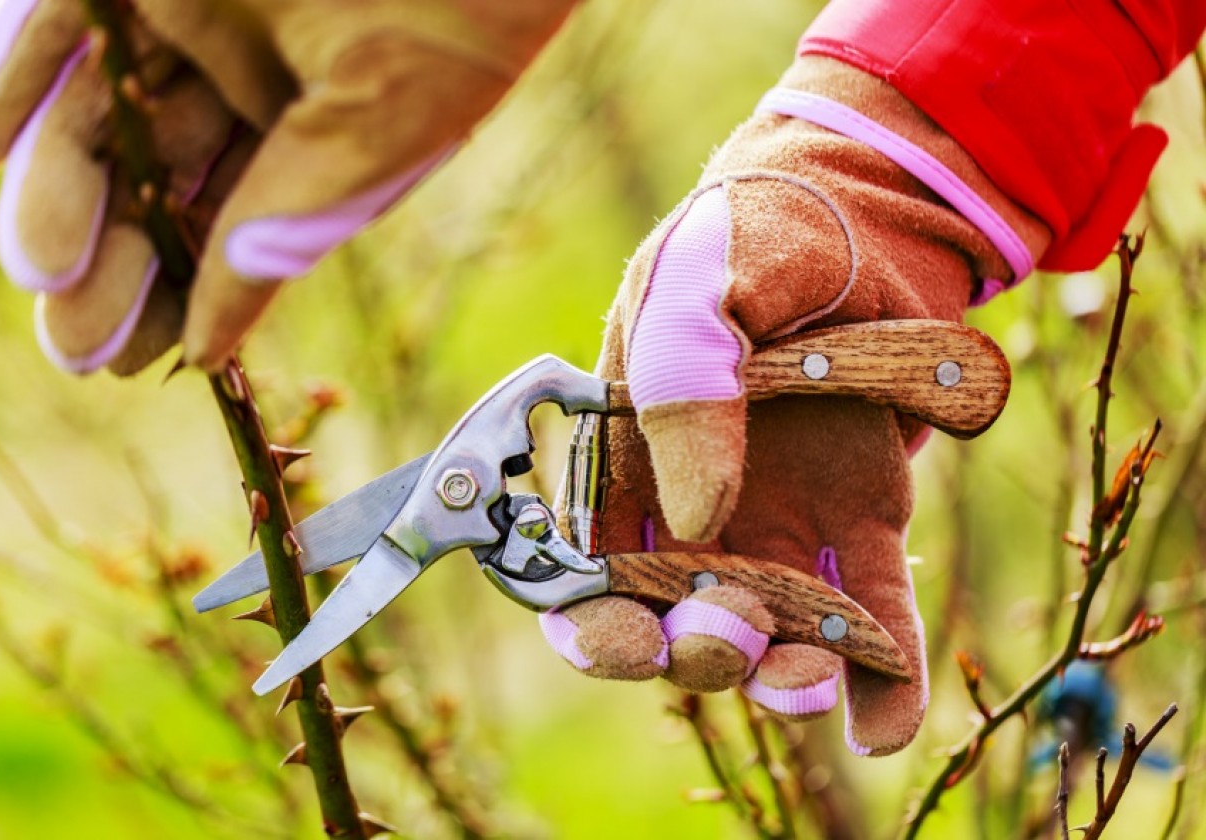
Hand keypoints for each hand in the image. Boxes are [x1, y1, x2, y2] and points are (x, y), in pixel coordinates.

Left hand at [0, 0, 575, 373]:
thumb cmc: (462, 9)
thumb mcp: (382, 135)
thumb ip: (290, 227)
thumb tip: (214, 345)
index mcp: (319, 118)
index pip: (234, 219)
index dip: (185, 291)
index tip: (138, 360)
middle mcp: (246, 66)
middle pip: (157, 178)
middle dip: (115, 262)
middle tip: (76, 342)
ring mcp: (189, 6)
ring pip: (99, 113)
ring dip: (58, 196)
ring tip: (41, 274)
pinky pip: (54, 24)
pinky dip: (5, 87)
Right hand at [540, 57, 1047, 755]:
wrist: (868, 209)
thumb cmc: (757, 233)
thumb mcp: (701, 278)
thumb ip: (679, 376)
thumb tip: (698, 513)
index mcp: (626, 461)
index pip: (585, 571)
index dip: (594, 625)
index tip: (628, 641)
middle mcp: (694, 510)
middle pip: (674, 621)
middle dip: (693, 653)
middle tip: (732, 634)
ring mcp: (780, 523)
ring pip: (769, 633)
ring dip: (782, 677)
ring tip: (813, 677)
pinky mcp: (862, 523)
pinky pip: (868, 615)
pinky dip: (877, 679)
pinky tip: (882, 721)